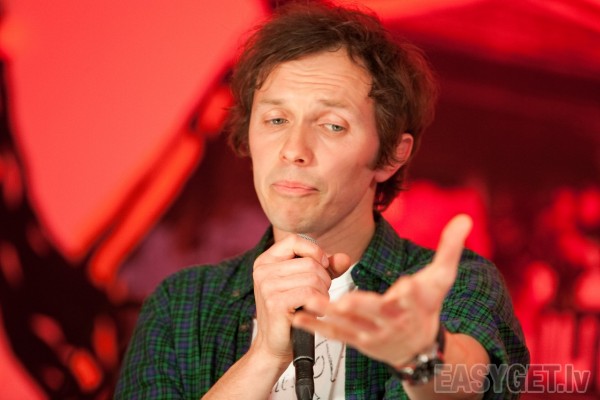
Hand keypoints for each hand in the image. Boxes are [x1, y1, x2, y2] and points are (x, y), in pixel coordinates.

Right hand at [250, 234, 348, 364]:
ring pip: (313, 277)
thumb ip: (326, 268)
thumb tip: (345, 258)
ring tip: (313, 304)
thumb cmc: (292, 312)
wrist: (275, 344)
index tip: (323, 267)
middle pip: (310, 262)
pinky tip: (312, 311)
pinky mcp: (275, 302)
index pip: (295, 240)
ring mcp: (267, 286)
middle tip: (317, 295)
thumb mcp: (308, 283)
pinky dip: (318, 303)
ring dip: (322, 293)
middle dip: (323, 279)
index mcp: (266, 260)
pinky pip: (310, 293)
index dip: (315, 252)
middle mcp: (263, 270)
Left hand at [292, 214, 472, 367]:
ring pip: (350, 324)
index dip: (411, 291)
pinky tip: (299, 316)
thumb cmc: (428, 307)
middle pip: (378, 313)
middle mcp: (393, 321)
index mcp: (414, 304)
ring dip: (329, 315)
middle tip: (343, 300)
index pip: (415, 297)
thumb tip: (465, 218)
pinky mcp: (357, 340)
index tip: (407, 285)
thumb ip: (450, 249)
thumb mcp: (441, 278)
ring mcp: (373, 333)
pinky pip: (336, 334)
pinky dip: (317, 326)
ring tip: (308, 302)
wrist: (419, 347)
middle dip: (361, 306)